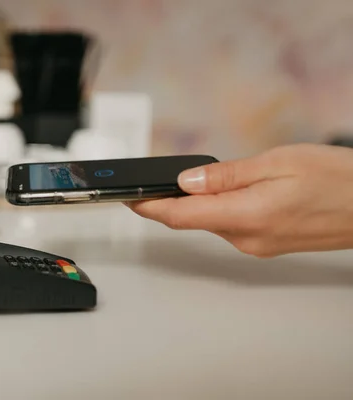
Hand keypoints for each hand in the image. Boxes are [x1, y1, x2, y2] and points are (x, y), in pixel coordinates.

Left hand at [126, 144, 352, 256]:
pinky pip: (230, 226)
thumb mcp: (278, 163)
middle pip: (192, 220)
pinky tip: (224, 193)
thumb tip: (187, 181)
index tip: (128, 198)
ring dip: (196, 204)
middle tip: (154, 181)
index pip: (180, 216)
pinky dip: (217, 209)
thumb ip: (226, 175)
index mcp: (246, 217)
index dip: (148, 207)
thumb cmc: (338, 180)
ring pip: (211, 222)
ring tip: (192, 180)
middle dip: (170, 201)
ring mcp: (257, 245)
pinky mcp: (266, 244)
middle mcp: (247, 239)